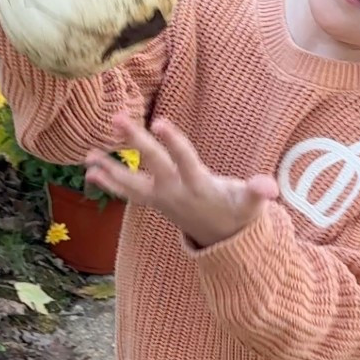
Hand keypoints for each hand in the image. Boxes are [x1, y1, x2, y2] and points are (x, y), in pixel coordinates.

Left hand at [85, 112, 278, 248]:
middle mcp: (176, 192)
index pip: (185, 160)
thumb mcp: (250, 204)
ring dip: (110, 168)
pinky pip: (128, 194)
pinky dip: (110, 183)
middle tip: (116, 118)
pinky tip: (90, 171)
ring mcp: (162, 199)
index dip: (174, 142)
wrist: (220, 240)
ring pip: (132, 182)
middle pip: (153, 163)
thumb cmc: (237, 211)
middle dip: (135, 141)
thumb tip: (270, 187)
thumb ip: (258, 193)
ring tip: (88, 156)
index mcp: (199, 186)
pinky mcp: (154, 202)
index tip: (160, 122)